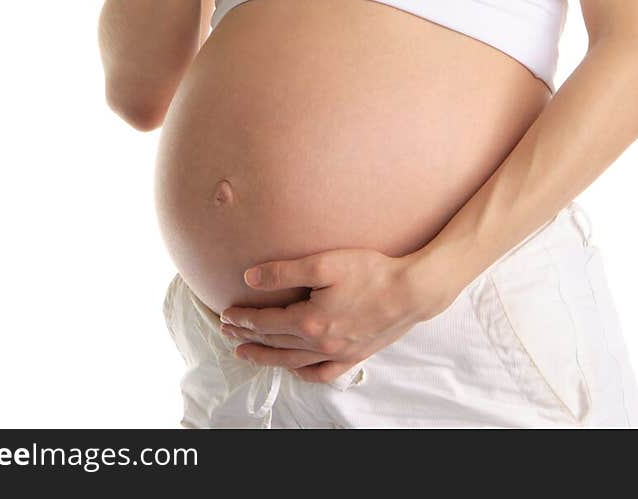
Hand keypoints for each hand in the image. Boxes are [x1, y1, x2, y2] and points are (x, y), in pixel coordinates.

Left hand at [218, 246, 427, 383]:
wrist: (411, 291)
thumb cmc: (370, 271)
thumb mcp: (324, 264)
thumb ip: (284, 272)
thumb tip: (249, 278)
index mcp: (310, 322)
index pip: (267, 322)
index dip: (243, 318)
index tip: (225, 313)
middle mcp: (320, 344)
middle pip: (275, 342)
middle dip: (248, 336)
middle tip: (226, 332)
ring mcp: (337, 354)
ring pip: (292, 361)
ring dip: (267, 357)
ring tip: (247, 353)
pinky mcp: (354, 356)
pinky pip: (321, 374)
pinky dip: (303, 373)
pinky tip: (294, 369)